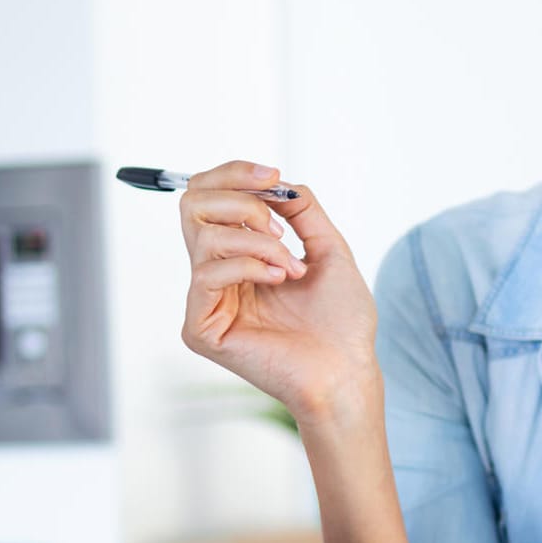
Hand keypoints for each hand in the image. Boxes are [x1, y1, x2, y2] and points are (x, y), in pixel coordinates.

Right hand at [178, 160, 378, 418]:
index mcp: (240, 256)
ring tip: (292, 268)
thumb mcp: (329, 247)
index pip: (210, 198)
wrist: (348, 368)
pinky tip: (279, 283)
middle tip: (282, 228)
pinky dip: (250, 266)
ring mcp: (206, 301)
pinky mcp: (200, 329)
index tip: (273, 174)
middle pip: (193, 205)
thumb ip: (300, 209)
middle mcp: (217, 275)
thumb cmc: (342, 321)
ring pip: (204, 236)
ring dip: (260, 242)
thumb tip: (275, 180)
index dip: (234, 175)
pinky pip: (208, 273)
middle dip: (243, 202)